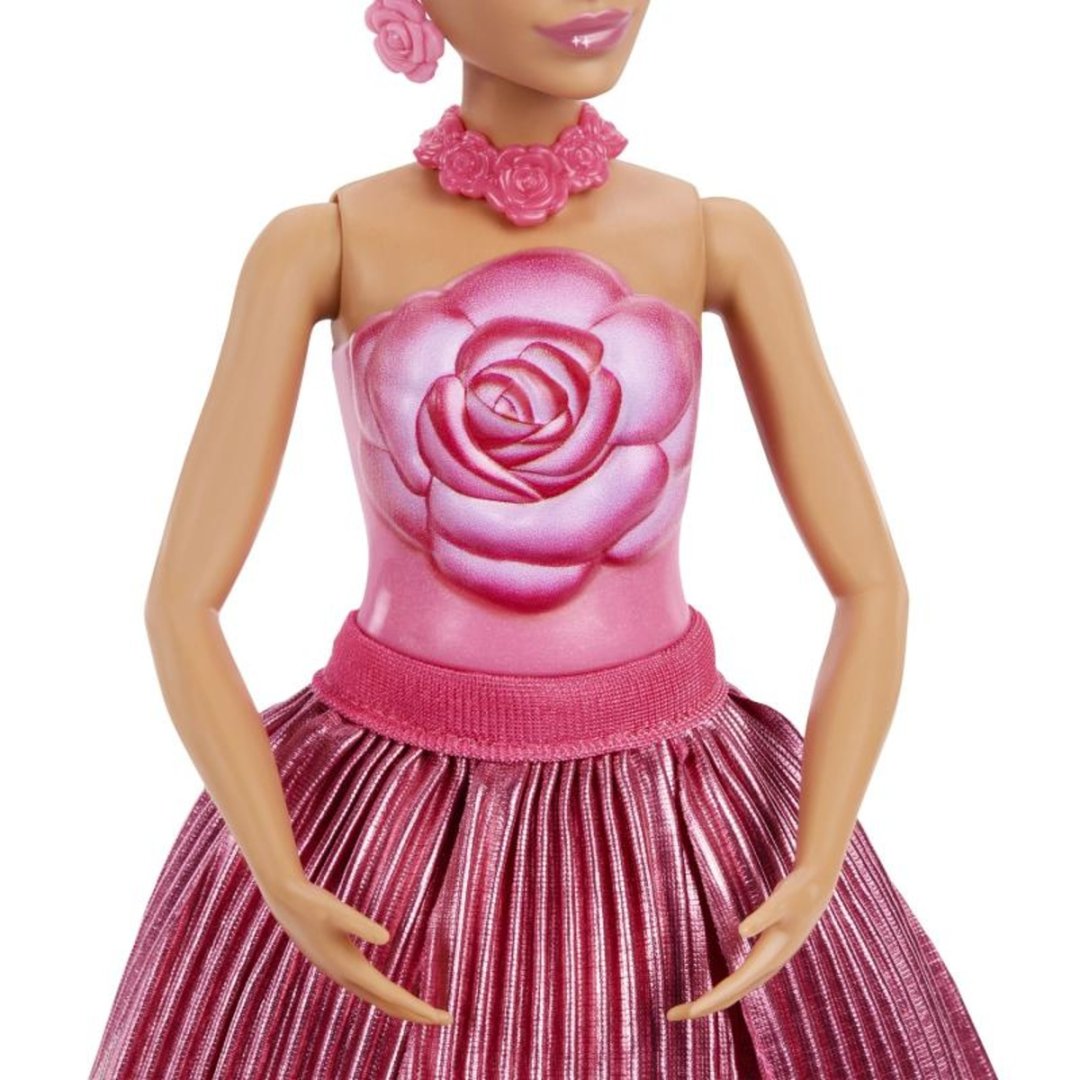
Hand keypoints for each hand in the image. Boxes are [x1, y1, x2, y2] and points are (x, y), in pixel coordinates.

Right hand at [262, 874, 452, 1025]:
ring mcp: (340, 974)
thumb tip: (387, 938)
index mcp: (351, 968)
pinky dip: (385, 997)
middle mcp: (346, 976)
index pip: (392, 996)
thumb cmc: (312, 902)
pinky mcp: (337, 966)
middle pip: (388, 1004)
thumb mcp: (338, 910)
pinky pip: (367, 990)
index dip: (418, 1008)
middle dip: (417, 1014)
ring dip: (402, 1008)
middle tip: (447, 1020)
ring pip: (377, 1000)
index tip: (443, 1017)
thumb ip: (361, 923)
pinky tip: (390, 994)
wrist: (285, 900)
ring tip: (425, 1013)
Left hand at [667, 861, 837, 1020]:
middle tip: (672, 1015)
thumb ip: (762, 915)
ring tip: (688, 1010)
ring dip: (713, 1001)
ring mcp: (768, 963)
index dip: (712, 1000)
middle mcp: (769, 966)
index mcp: (770, 957)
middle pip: (732, 994)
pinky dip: (726, 990)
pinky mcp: (767, 956)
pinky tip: (716, 993)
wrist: (816, 889)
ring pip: (737, 990)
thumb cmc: (797, 892)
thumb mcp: (780, 900)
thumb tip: (741, 931)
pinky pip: (742, 980)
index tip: (692, 1012)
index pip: (735, 985)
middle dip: (704, 1006)